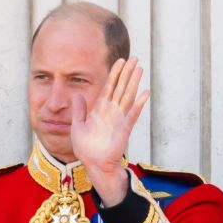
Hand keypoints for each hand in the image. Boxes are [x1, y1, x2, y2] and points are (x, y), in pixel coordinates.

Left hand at [71, 57, 149, 206]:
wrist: (94, 164)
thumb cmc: (86, 149)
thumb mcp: (78, 126)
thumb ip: (79, 110)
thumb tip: (77, 94)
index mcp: (100, 109)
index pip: (109, 87)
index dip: (114, 74)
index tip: (120, 61)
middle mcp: (111, 111)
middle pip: (121, 87)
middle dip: (127, 73)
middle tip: (134, 58)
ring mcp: (119, 119)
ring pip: (127, 96)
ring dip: (134, 82)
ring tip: (140, 69)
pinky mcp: (125, 129)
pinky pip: (133, 114)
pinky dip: (139, 104)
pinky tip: (145, 93)